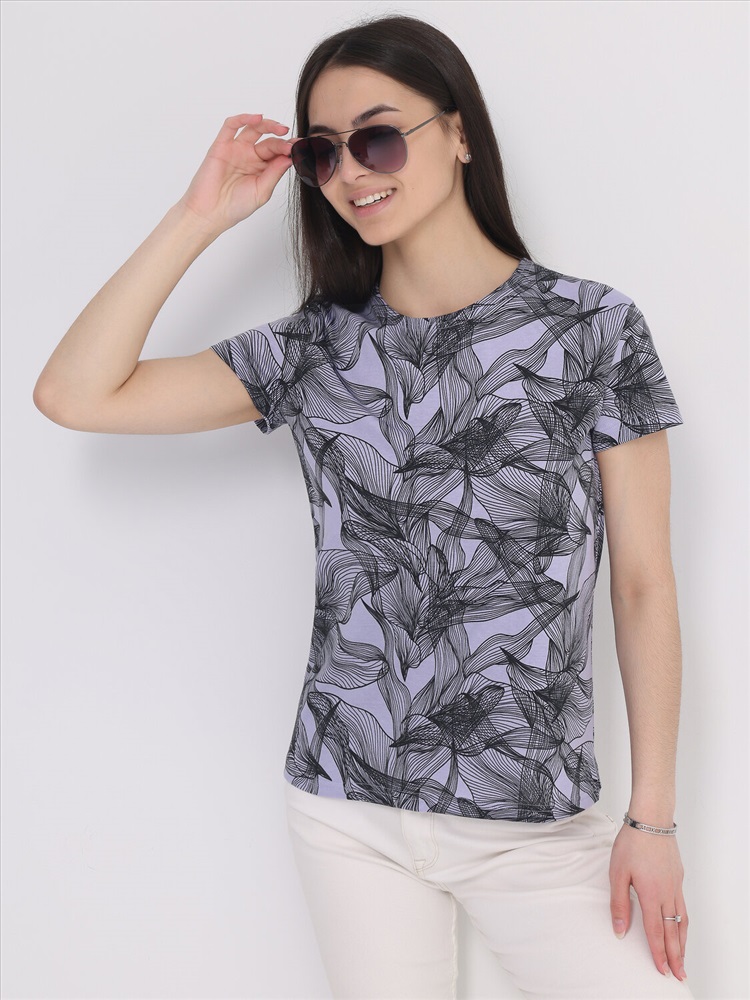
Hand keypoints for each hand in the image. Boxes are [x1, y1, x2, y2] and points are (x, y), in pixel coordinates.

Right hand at [177, 113, 295, 235]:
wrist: (210, 213)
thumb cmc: (235, 206)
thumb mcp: (262, 191)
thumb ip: (275, 173)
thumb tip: (290, 157)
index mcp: (261, 168)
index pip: (278, 153)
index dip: (289, 150)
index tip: (302, 150)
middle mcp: (249, 156)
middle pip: (268, 140)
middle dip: (281, 140)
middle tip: (292, 143)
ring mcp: (236, 149)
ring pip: (253, 128)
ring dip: (268, 124)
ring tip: (280, 128)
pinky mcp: (221, 145)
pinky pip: (231, 125)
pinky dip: (244, 118)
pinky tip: (257, 118)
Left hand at [609, 823, 688, 981]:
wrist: (651, 820)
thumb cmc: (631, 843)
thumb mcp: (617, 873)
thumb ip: (619, 904)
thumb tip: (620, 930)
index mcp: (651, 894)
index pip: (656, 932)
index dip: (658, 953)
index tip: (662, 970)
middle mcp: (667, 893)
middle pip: (673, 931)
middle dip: (676, 955)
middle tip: (679, 974)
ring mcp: (675, 885)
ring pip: (682, 920)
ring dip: (682, 942)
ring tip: (682, 957)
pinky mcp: (678, 877)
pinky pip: (683, 906)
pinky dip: (684, 922)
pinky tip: (680, 926)